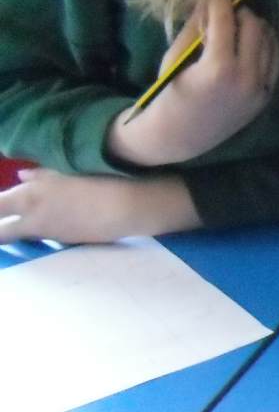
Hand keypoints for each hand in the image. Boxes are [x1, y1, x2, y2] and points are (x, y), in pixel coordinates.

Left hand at [0, 168, 200, 244]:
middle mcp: (34, 220)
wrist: (132, 206)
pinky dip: (46, 228)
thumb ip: (41, 175)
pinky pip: (47, 235)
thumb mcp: (67, 169)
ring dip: (21, 228)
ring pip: (24, 235)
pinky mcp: (70, 241)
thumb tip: (22, 176)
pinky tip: (61, 217)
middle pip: (1, 234)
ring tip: (28, 217)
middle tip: (4, 223)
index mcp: (28, 197)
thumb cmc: (99, 178)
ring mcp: (52, 234)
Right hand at [109, 0, 278, 167]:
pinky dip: (267, 44)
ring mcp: (261, 87)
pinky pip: (277, 59)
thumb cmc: (172, 94)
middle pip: (254, 26)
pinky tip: (253, 39)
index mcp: (219, 68)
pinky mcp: (268, 94)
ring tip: (239, 23)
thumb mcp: (176, 58)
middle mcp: (247, 77)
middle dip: (240, 11)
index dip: (219, 0)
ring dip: (255, 26)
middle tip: (227, 8)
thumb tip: (208, 0)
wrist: (183, 134)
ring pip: (270, 40)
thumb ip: (195, 28)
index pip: (226, 20)